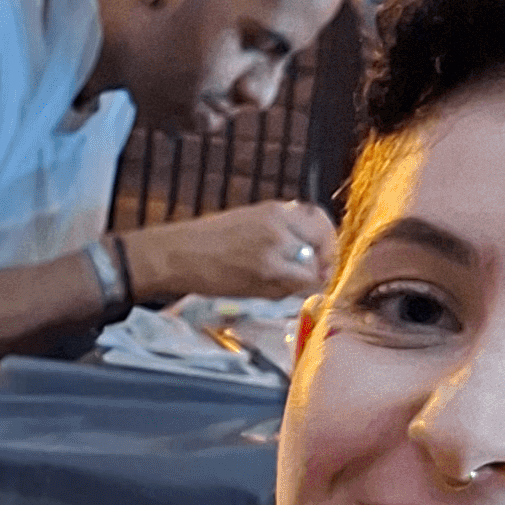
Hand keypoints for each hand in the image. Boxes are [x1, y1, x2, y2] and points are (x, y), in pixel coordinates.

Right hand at [128, 198, 338, 306]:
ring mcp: (276, 249)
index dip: (328, 241)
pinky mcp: (267, 274)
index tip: (324, 256)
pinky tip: (269, 291)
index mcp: (275, 209)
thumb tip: (308, 251)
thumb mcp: (247, 222)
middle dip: (324, 265)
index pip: (320, 221)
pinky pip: (295, 288)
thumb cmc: (205, 241)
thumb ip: (279, 231)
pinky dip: (290, 294)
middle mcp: (280, 225)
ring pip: (311, 271)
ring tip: (281, 286)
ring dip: (303, 282)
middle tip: (316, 278)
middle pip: (323, 246)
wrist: (176, 255)